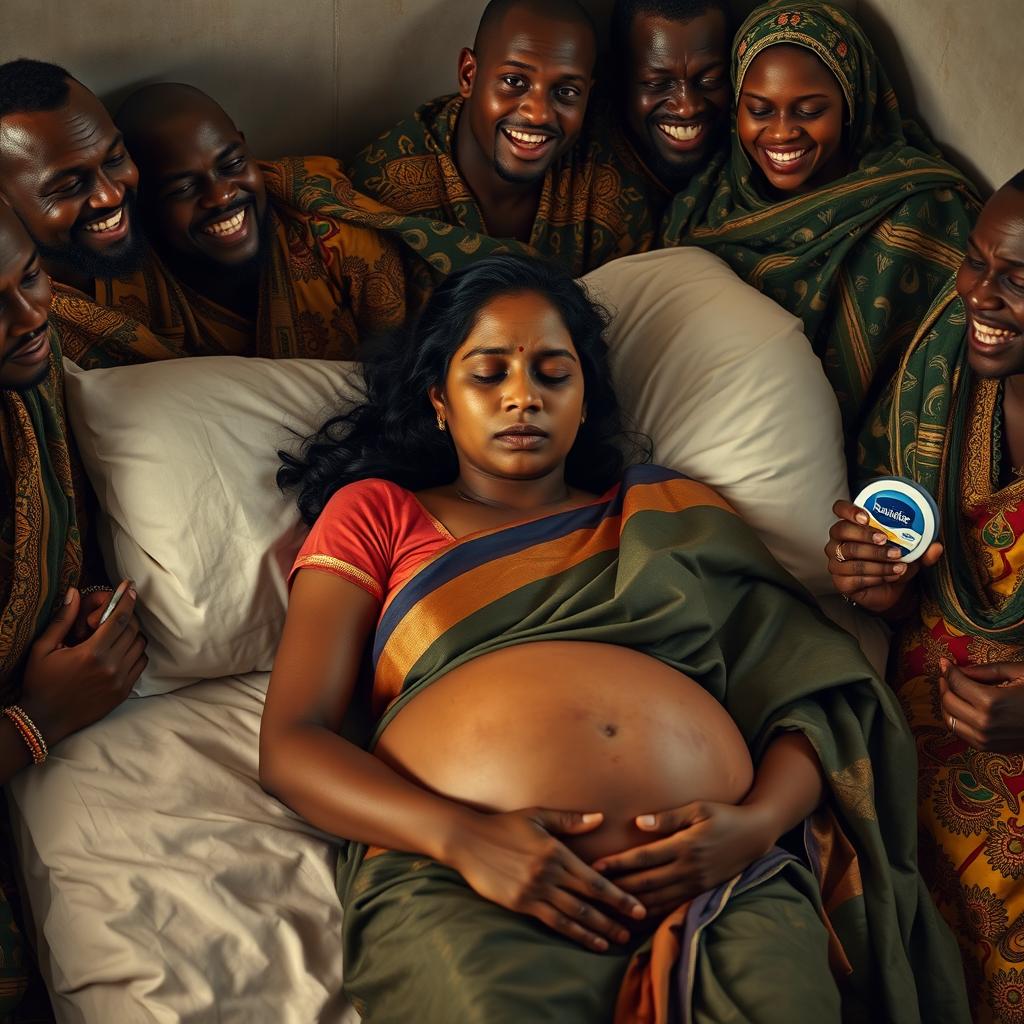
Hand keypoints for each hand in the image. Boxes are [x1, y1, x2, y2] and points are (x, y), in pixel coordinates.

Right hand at [19, 584, 147, 747]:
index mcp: (91, 653)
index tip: (130, 586)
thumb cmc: (41, 681)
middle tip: (119, 610)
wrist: (45, 719)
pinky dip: (136, 652)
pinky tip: (122, 649)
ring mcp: (120, 680)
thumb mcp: (43, 649)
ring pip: (140, 646)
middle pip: (133, 630)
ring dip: (133, 634)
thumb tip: (75, 592)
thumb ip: (62, 619)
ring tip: (118, 630)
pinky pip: (141, 664)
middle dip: (128, 615)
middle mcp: (111, 666)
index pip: (119, 619)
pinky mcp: (124, 692)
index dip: (127, 599)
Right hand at [449, 807, 646, 951]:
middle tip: (637, 927)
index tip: (638, 906)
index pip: (594, 879)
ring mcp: (533, 891)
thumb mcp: (538, 816)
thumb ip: (570, 820)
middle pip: (588, 900)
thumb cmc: (504, 825)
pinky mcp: (520, 904)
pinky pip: (552, 922)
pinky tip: (588, 941)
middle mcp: (548, 874)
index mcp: (556, 852)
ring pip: (573, 915)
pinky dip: (573, 933)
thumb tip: (600, 818)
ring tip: (616, 940)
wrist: (469, 840)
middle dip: (615, 916)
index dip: (618, 895)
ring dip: (597, 930)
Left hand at [590, 801, 775, 917]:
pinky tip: (636, 915)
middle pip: (647, 883)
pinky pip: (672, 906)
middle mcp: (690, 869)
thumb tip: (638, 823)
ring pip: (658, 900)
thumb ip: (667, 818)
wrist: (755, 835)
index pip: (645, 857)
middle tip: (593, 890)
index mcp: (686, 845)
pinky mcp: (702, 892)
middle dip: (619, 887)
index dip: (619, 863)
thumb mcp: (698, 808)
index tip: (597, 866)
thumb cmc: (723, 816)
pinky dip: (653, 912)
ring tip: (608, 907)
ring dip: (632, 904)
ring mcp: (697, 884)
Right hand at [826, 499, 941, 613]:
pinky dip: (876, 576)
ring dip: (877, 559)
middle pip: (842, 530)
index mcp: (851, 526)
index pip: (839, 509)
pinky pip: (855, 577)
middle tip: (886, 540)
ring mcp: (836, 562)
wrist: (890, 591)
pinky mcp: (840, 582)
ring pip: (851, 555)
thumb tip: (937, 547)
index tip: (867, 517)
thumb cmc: (894, 563)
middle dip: (866, 535)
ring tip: (898, 564)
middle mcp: (838, 542)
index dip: (849, 510)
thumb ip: (923, 549)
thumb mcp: (911, 553)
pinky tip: (891, 575)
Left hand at [939, 659, 1023, 752]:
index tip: (946, 662)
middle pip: (948, 701)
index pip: (956, 683)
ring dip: (947, 703)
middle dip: (945, 685)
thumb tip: (959, 668)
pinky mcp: (990, 748)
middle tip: (949, 675)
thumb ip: (987, 671)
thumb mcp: (1020, 673)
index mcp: (991, 702)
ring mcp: (986, 739)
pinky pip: (961, 733)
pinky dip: (956, 719)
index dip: (948, 670)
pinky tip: (964, 707)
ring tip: (954, 690)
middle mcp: (984, 723)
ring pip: (949, 720)